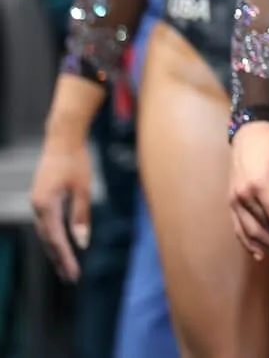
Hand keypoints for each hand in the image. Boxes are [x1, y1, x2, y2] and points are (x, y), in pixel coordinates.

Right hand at [29, 137, 92, 282]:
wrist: (62, 138)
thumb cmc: (76, 161)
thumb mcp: (83, 188)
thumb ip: (81, 216)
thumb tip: (81, 242)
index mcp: (46, 206)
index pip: (56, 240)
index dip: (65, 259)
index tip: (74, 274)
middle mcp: (37, 206)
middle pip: (47, 240)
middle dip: (59, 259)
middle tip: (71, 278)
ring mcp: (36, 202)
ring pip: (45, 233)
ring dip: (54, 250)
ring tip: (66, 267)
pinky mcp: (40, 197)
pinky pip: (45, 223)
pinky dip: (52, 236)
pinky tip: (60, 244)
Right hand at [229, 121, 268, 260]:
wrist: (250, 137)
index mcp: (261, 186)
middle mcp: (244, 197)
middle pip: (265, 227)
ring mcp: (234, 201)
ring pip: (251, 231)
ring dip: (268, 245)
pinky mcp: (230, 203)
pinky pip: (238, 228)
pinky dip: (248, 243)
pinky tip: (259, 254)